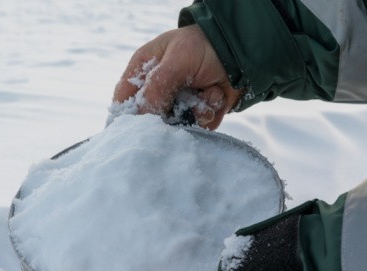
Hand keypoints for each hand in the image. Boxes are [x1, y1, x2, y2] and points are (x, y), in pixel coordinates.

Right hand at [113, 25, 240, 129]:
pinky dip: (209, 112)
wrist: (242, 53)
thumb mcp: (177, 60)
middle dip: (166, 117)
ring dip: (193, 111)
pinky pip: (196, 127)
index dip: (126, 114)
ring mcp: (176, 104)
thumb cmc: (204, 46)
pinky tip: (215, 94)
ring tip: (205, 93)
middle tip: (180, 106)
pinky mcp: (195, 115)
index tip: (135, 127)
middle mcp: (157, 89)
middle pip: (148, 119)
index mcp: (143, 70)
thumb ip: (156, 87)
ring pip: (174, 125)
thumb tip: (142, 116)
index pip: (124, 97)